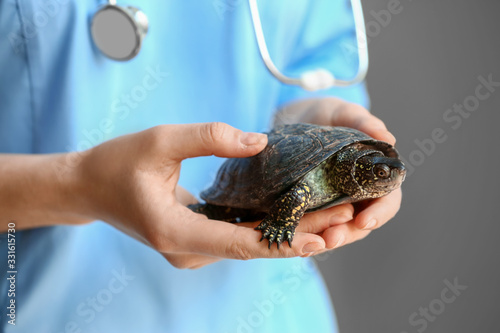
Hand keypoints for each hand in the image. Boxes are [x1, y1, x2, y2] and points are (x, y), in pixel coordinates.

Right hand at [76, 123, 330, 267]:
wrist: (89, 187)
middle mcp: (187, 251)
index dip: (282, 242)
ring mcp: (192, 250)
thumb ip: (209, 138)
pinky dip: (268, 226)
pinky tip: (298, 213)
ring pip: (249, 244)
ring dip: (289, 230)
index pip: (238, 243)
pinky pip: (238, 236)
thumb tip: (260, 142)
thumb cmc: (117, 163)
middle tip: (345, 217)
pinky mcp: (197, 241)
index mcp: (175, 232)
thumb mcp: (160, 140)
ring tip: (333, 214)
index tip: (322, 238)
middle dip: (299, 234)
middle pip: (253, 246)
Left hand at [274, 97, 402, 253]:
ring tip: (311, 245)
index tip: (364, 221)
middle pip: (361, 222)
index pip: (387, 200)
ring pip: (338, 227)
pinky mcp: (314, 205)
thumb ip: (364, 122)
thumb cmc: (329, 115)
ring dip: (327, 238)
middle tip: (331, 239)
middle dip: (348, 233)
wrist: (299, 119)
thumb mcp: (344, 114)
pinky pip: (315, 223)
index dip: (379, 213)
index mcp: (376, 176)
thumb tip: (390, 138)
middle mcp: (359, 193)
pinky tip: (297, 238)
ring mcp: (336, 202)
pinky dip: (309, 232)